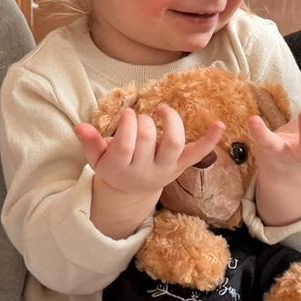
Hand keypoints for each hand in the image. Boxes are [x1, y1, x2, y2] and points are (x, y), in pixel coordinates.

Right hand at [76, 104, 223, 237]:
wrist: (131, 191)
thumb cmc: (113, 167)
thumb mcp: (97, 158)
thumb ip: (90, 142)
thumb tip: (80, 127)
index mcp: (121, 168)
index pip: (126, 142)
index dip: (126, 122)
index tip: (126, 114)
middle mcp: (145, 170)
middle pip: (147, 138)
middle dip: (141, 120)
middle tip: (137, 117)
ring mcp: (166, 169)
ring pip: (172, 142)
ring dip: (170, 121)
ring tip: (162, 109)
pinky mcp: (181, 167)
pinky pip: (198, 154)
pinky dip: (210, 140)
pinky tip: (220, 125)